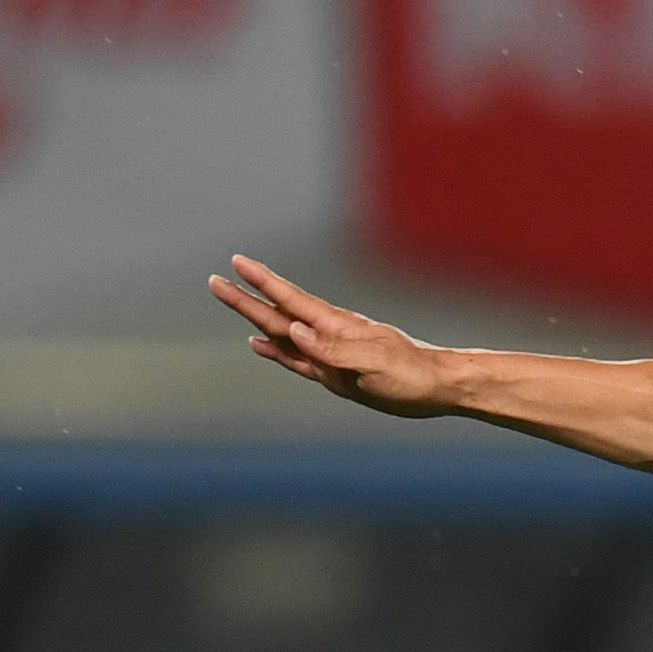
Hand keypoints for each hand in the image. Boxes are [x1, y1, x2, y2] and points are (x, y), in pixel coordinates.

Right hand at [206, 255, 453, 416]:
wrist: (438, 388)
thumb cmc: (411, 375)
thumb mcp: (372, 363)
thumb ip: (331, 349)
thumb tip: (293, 330)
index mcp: (336, 328)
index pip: (291, 300)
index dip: (263, 282)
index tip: (237, 263)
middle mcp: (328, 336)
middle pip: (278, 314)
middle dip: (246, 299)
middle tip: (214, 281)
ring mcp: (330, 355)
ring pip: (283, 335)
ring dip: (256, 319)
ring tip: (232, 301)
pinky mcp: (335, 374)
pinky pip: (297, 360)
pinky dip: (276, 351)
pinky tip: (259, 345)